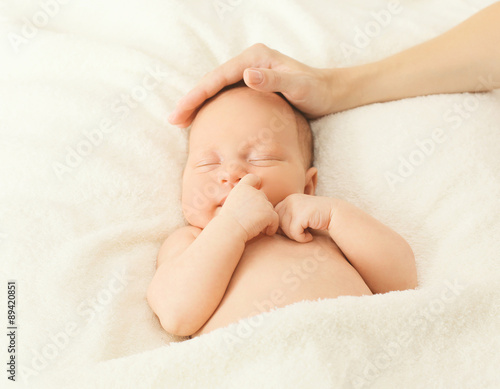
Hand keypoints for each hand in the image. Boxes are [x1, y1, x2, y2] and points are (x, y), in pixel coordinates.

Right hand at [168, 43, 347, 127]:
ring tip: (181, 121)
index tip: (181, 111)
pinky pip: (225, 96)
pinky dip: (212, 106)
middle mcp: (248, 63)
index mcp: (254, 58)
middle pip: (212, 82)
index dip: (197, 94)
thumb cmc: (315, 90)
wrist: (328, 93)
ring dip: (198, 104)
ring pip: (216, 89)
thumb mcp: (298, 86)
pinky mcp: (252, 86)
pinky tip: (203, 119)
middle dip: (191, 100)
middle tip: (173, 119)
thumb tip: (246, 75)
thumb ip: (274, 81)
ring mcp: (249, 74)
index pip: (218, 77)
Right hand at [219, 174, 279, 241]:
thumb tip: (251, 205)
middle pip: (263, 198)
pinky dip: (272, 227)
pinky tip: (266, 233)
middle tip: (253, 221)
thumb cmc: (227, 222)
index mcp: (242, 188)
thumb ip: (242, 200)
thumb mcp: (230, 205)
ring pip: (270, 210)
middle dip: (261, 209)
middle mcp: (254, 192)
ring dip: (266, 219)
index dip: (256, 182)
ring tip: (257, 228)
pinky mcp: (269, 212)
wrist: (229, 230)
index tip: (257, 189)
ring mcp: (262, 201)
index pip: (252, 178)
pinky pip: (275, 220)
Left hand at [274, 194, 333, 242]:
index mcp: (288, 199)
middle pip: (278, 224)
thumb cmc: (317, 218)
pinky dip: (302, 238)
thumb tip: (272, 231)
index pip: (275, 217)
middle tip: (301, 233)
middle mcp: (290, 200)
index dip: (282, 227)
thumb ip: (287, 218)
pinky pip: (295, 233)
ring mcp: (295, 207)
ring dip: (296, 236)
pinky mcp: (301, 215)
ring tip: (306, 234)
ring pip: (285, 229)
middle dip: (288, 232)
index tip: (293, 232)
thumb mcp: (300, 214)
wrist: (336, 214)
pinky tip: (310, 237)